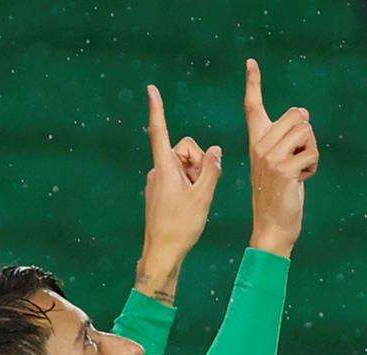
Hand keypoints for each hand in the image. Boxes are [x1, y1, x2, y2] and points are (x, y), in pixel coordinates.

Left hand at [138, 84, 221, 302]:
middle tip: (200, 188)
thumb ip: (211, 169)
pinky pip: (179, 179)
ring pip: (184, 166)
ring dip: (195, 177)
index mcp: (164, 167)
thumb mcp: (203, 195)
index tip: (151, 89)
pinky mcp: (159, 192)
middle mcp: (158, 170)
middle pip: (185, 150)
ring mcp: (157, 182)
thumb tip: (215, 150)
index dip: (157, 109)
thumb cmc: (180, 226)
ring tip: (195, 201)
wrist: (162, 253)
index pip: (160, 131)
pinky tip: (189, 207)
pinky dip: (189, 186)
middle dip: (197, 163)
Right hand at [243, 58, 317, 258]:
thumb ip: (290, 139)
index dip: (253, 83)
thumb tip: (303, 112)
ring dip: (311, 154)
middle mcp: (260, 146)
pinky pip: (312, 153)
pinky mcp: (283, 169)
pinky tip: (300, 182)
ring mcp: (270, 157)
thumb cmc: (280, 197)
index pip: (253, 107)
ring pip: (307, 132)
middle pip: (297, 116)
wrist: (272, 228)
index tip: (251, 63)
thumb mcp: (283, 164)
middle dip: (307, 137)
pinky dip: (312, 168)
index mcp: (257, 142)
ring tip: (297, 173)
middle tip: (296, 162)